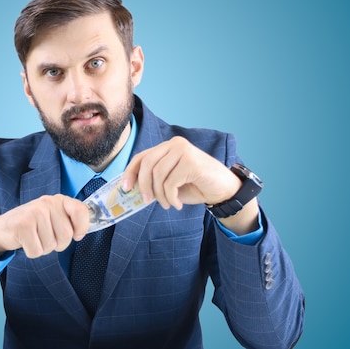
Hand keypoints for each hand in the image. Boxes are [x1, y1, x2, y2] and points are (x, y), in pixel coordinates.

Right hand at [0, 195, 89, 258]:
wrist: (2, 227)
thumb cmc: (32, 225)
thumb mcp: (52, 217)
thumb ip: (68, 221)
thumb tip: (81, 233)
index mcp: (58, 200)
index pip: (80, 211)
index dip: (82, 227)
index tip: (77, 235)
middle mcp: (47, 203)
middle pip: (66, 235)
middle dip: (58, 244)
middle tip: (45, 237)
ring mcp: (34, 213)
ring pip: (51, 245)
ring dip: (43, 248)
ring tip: (34, 237)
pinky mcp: (23, 225)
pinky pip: (37, 251)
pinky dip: (32, 252)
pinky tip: (25, 241)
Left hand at [121, 136, 258, 233]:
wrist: (223, 190)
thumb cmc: (195, 185)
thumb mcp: (170, 182)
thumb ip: (154, 180)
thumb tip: (131, 189)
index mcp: (167, 147)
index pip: (141, 156)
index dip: (130, 172)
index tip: (126, 188)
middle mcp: (175, 145)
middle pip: (147, 164)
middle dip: (143, 185)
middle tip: (147, 201)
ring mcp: (184, 151)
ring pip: (158, 174)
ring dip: (160, 195)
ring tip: (167, 204)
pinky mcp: (192, 162)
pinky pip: (171, 182)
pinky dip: (171, 197)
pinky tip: (177, 203)